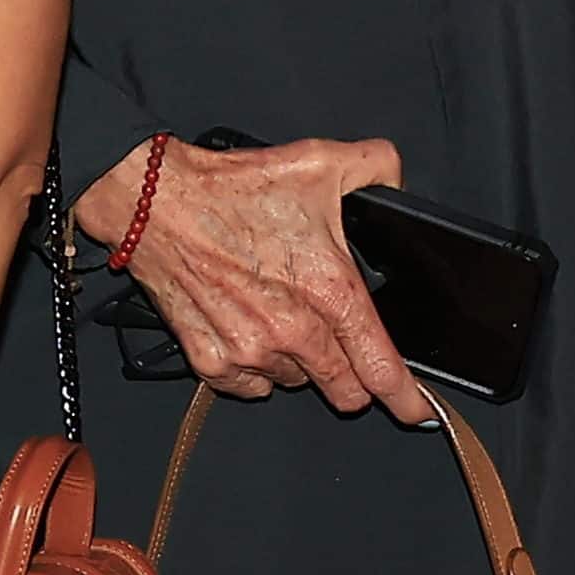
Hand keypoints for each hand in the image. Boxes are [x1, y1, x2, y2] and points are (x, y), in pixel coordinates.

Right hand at [86, 134, 428, 422]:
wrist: (156, 203)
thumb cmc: (232, 188)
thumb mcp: (321, 161)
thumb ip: (377, 168)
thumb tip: (395, 184)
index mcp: (330, 291)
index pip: (382, 368)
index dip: (408, 400)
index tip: (419, 413)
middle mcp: (294, 331)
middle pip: (344, 391)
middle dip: (353, 376)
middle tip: (341, 343)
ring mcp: (250, 351)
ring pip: (297, 382)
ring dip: (300, 362)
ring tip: (281, 313)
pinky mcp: (212, 361)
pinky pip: (251, 386)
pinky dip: (257, 368)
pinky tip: (250, 327)